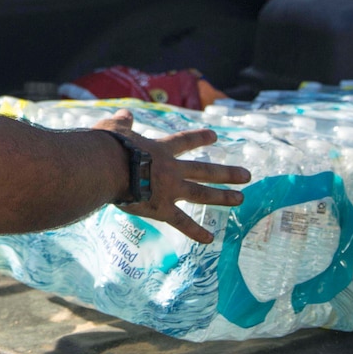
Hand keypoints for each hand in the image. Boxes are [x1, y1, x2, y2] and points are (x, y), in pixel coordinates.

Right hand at [95, 109, 250, 243]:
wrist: (105, 168)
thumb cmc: (106, 147)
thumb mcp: (113, 129)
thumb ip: (122, 123)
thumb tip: (125, 114)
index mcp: (159, 149)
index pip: (184, 141)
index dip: (200, 138)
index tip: (215, 136)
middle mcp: (171, 169)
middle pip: (204, 170)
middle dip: (227, 173)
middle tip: (247, 175)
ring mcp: (170, 190)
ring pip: (202, 193)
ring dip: (223, 196)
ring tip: (240, 199)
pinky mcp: (162, 209)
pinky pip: (182, 222)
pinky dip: (196, 231)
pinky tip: (210, 238)